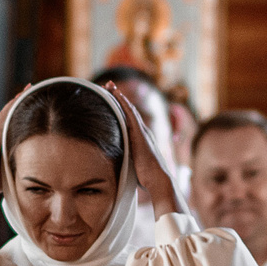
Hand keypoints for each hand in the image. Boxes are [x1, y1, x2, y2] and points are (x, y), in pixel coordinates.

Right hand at [0, 88, 19, 212]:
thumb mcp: (9, 170)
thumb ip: (18, 164)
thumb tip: (34, 169)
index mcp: (1, 143)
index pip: (12, 123)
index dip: (21, 112)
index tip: (31, 102)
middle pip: (10, 113)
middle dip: (20, 101)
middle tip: (30, 88)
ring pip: (7, 112)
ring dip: (17, 99)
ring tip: (27, 88)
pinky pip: (3, 117)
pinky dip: (11, 106)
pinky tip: (19, 97)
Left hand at [104, 83, 180, 216]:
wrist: (158, 180)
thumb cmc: (148, 177)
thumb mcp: (135, 166)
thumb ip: (129, 161)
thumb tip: (120, 165)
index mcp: (142, 138)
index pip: (129, 119)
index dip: (121, 108)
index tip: (112, 98)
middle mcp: (143, 131)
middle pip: (129, 110)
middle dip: (118, 97)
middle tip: (108, 86)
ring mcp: (142, 131)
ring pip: (129, 109)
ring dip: (118, 96)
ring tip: (109, 85)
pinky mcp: (139, 133)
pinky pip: (130, 113)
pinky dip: (123, 103)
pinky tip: (116, 94)